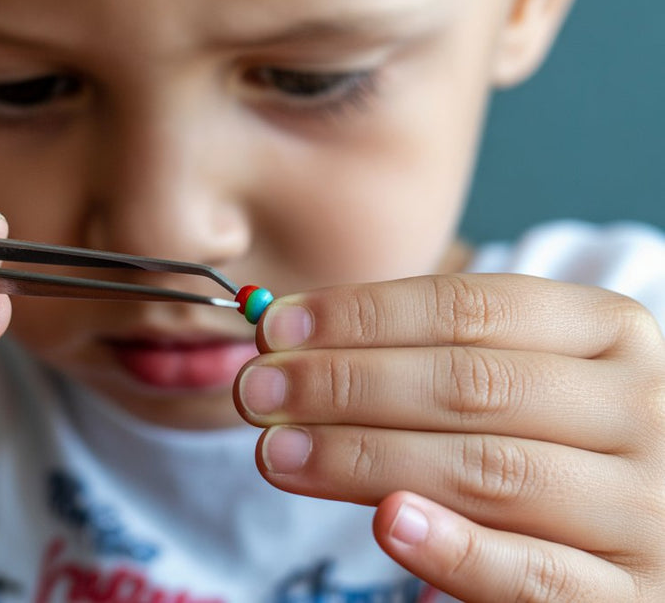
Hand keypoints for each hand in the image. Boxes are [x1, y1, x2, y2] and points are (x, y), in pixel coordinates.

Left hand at [235, 274, 664, 600]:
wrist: (654, 530)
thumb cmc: (561, 436)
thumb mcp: (523, 375)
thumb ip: (428, 354)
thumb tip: (288, 335)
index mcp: (612, 333)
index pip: (471, 308)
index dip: (362, 315)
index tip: (275, 326)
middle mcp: (642, 411)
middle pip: (470, 385)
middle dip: (345, 383)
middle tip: (256, 389)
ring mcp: (643, 508)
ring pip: (487, 472)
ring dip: (364, 457)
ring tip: (277, 450)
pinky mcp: (630, 596)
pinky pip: (533, 575)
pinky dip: (454, 549)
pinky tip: (386, 523)